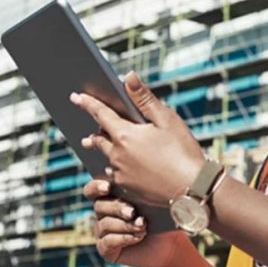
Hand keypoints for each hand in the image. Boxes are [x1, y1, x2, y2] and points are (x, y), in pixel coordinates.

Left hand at [71, 70, 204, 206]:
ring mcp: (121, 174)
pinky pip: (115, 176)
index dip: (87, 104)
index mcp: (124, 135)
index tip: (75, 97)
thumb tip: (128, 77)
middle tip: (87, 132)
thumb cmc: (182, 151)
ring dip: (104, 151)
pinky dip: (115, 168)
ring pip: (107, 159)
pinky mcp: (128, 189)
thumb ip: (144, 98)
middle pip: (98, 140)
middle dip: (94, 133)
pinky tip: (122, 168)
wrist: (192, 189)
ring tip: (102, 149)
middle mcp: (117, 155)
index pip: (100, 114)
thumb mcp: (166, 120)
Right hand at [84, 177, 190, 266]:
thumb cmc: (163, 216)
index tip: (107, 187)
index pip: (93, 189)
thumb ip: (143, 190)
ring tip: (142, 226)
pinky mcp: (106, 249)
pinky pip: (107, 242)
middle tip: (132, 212)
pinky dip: (122, 239)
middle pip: (99, 206)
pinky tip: (137, 237)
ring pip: (104, 224)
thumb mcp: (155, 200)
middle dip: (116, 208)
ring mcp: (103, 232)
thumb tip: (138, 180)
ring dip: (124, 225)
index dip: (96, 187)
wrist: (170, 244)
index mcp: (111, 196)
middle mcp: (103, 213)